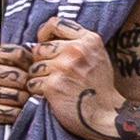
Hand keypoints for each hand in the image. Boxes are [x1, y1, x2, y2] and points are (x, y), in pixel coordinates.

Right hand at [0, 43, 29, 137]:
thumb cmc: (0, 86)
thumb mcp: (5, 65)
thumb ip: (19, 57)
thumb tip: (40, 55)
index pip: (18, 53)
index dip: (29, 64)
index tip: (27, 71)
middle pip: (19, 76)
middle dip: (28, 85)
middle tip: (26, 90)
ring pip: (18, 95)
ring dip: (24, 101)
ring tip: (20, 101)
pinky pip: (12, 112)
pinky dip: (17, 114)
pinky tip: (13, 112)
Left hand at [28, 17, 122, 138]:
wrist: (107, 115)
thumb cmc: (99, 88)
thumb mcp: (97, 56)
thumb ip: (77, 43)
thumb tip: (47, 38)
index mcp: (88, 40)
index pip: (55, 23)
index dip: (44, 34)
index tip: (44, 43)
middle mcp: (76, 50)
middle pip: (40, 48)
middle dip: (41, 62)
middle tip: (54, 74)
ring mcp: (64, 67)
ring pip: (34, 67)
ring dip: (39, 78)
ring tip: (56, 86)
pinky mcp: (53, 85)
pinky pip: (32, 83)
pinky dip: (38, 91)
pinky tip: (53, 96)